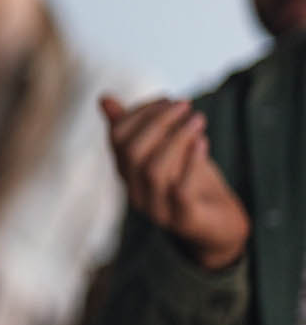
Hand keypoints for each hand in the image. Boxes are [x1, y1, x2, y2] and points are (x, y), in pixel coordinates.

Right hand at [100, 95, 250, 270]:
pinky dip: (191, 163)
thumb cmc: (191, 183)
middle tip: (185, 105)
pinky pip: (180, 191)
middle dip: (158, 121)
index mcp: (127, 173)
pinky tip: (203, 142)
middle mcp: (135, 192)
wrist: (220, 226)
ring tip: (199, 119)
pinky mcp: (184, 220)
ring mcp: (158, 209)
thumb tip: (104, 99)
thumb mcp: (167, 151)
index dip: (140, 113)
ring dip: (177, 138)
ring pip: (153, 170)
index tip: (167, 98)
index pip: (118, 138)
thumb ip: (139, 128)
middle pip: (132, 152)